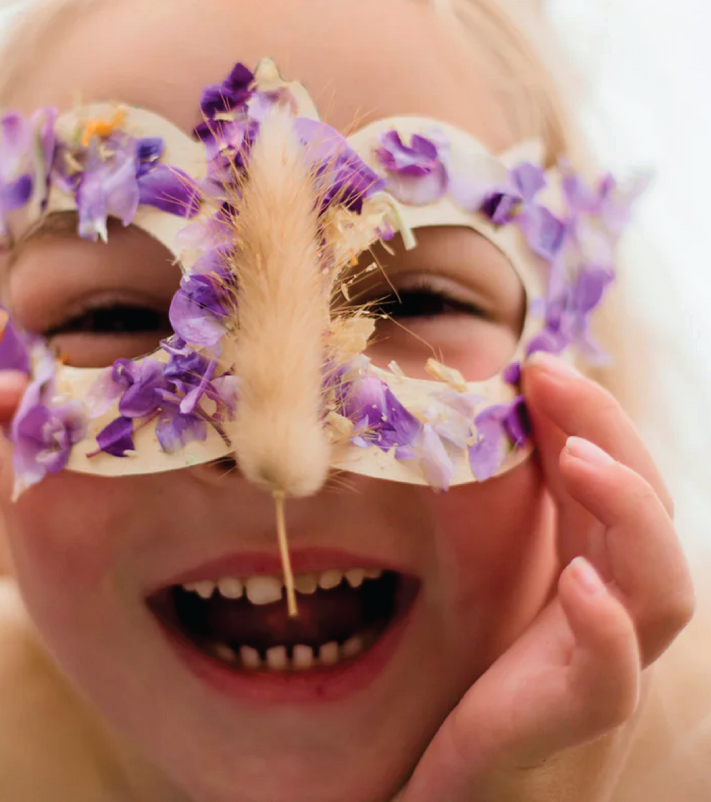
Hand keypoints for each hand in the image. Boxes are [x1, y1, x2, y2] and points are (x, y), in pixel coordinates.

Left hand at [397, 352, 695, 801]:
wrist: (460, 782)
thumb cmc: (476, 679)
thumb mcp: (494, 574)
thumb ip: (509, 507)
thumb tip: (493, 408)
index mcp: (592, 569)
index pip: (615, 479)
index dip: (589, 416)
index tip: (538, 363)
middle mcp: (611, 613)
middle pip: (650, 515)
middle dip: (610, 435)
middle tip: (551, 377)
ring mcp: (602, 670)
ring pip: (662, 592)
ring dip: (626, 512)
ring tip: (577, 456)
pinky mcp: (568, 724)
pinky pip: (612, 683)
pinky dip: (608, 630)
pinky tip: (580, 583)